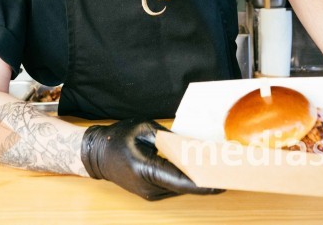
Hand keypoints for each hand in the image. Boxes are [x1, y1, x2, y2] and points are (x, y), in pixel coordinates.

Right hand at [81, 118, 223, 200]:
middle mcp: (148, 187)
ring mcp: (149, 193)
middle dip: (205, 180)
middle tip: (227, 171)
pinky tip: (199, 170)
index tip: (221, 183)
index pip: (180, 180)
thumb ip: (168, 138)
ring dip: (197, 180)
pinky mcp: (151, 192)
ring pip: (180, 187)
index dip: (203, 183)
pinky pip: (173, 186)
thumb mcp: (144, 129)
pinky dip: (186, 179)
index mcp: (145, 170)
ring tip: (217, 169)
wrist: (95, 154)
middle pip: (184, 186)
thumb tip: (191, 144)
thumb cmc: (117, 138)